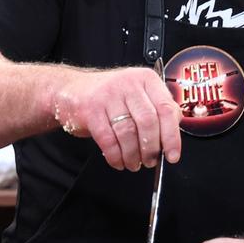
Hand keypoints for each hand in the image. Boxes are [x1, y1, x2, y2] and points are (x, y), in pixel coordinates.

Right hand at [51, 66, 181, 170]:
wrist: (71, 89)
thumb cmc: (109, 96)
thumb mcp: (137, 95)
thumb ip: (157, 109)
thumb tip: (173, 134)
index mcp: (146, 79)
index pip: (166, 109)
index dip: (172, 136)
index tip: (172, 155)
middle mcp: (127, 83)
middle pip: (148, 122)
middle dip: (151, 148)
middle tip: (150, 161)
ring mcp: (107, 95)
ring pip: (127, 132)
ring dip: (133, 155)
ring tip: (134, 163)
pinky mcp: (90, 109)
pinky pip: (107, 139)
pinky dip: (115, 155)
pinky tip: (118, 161)